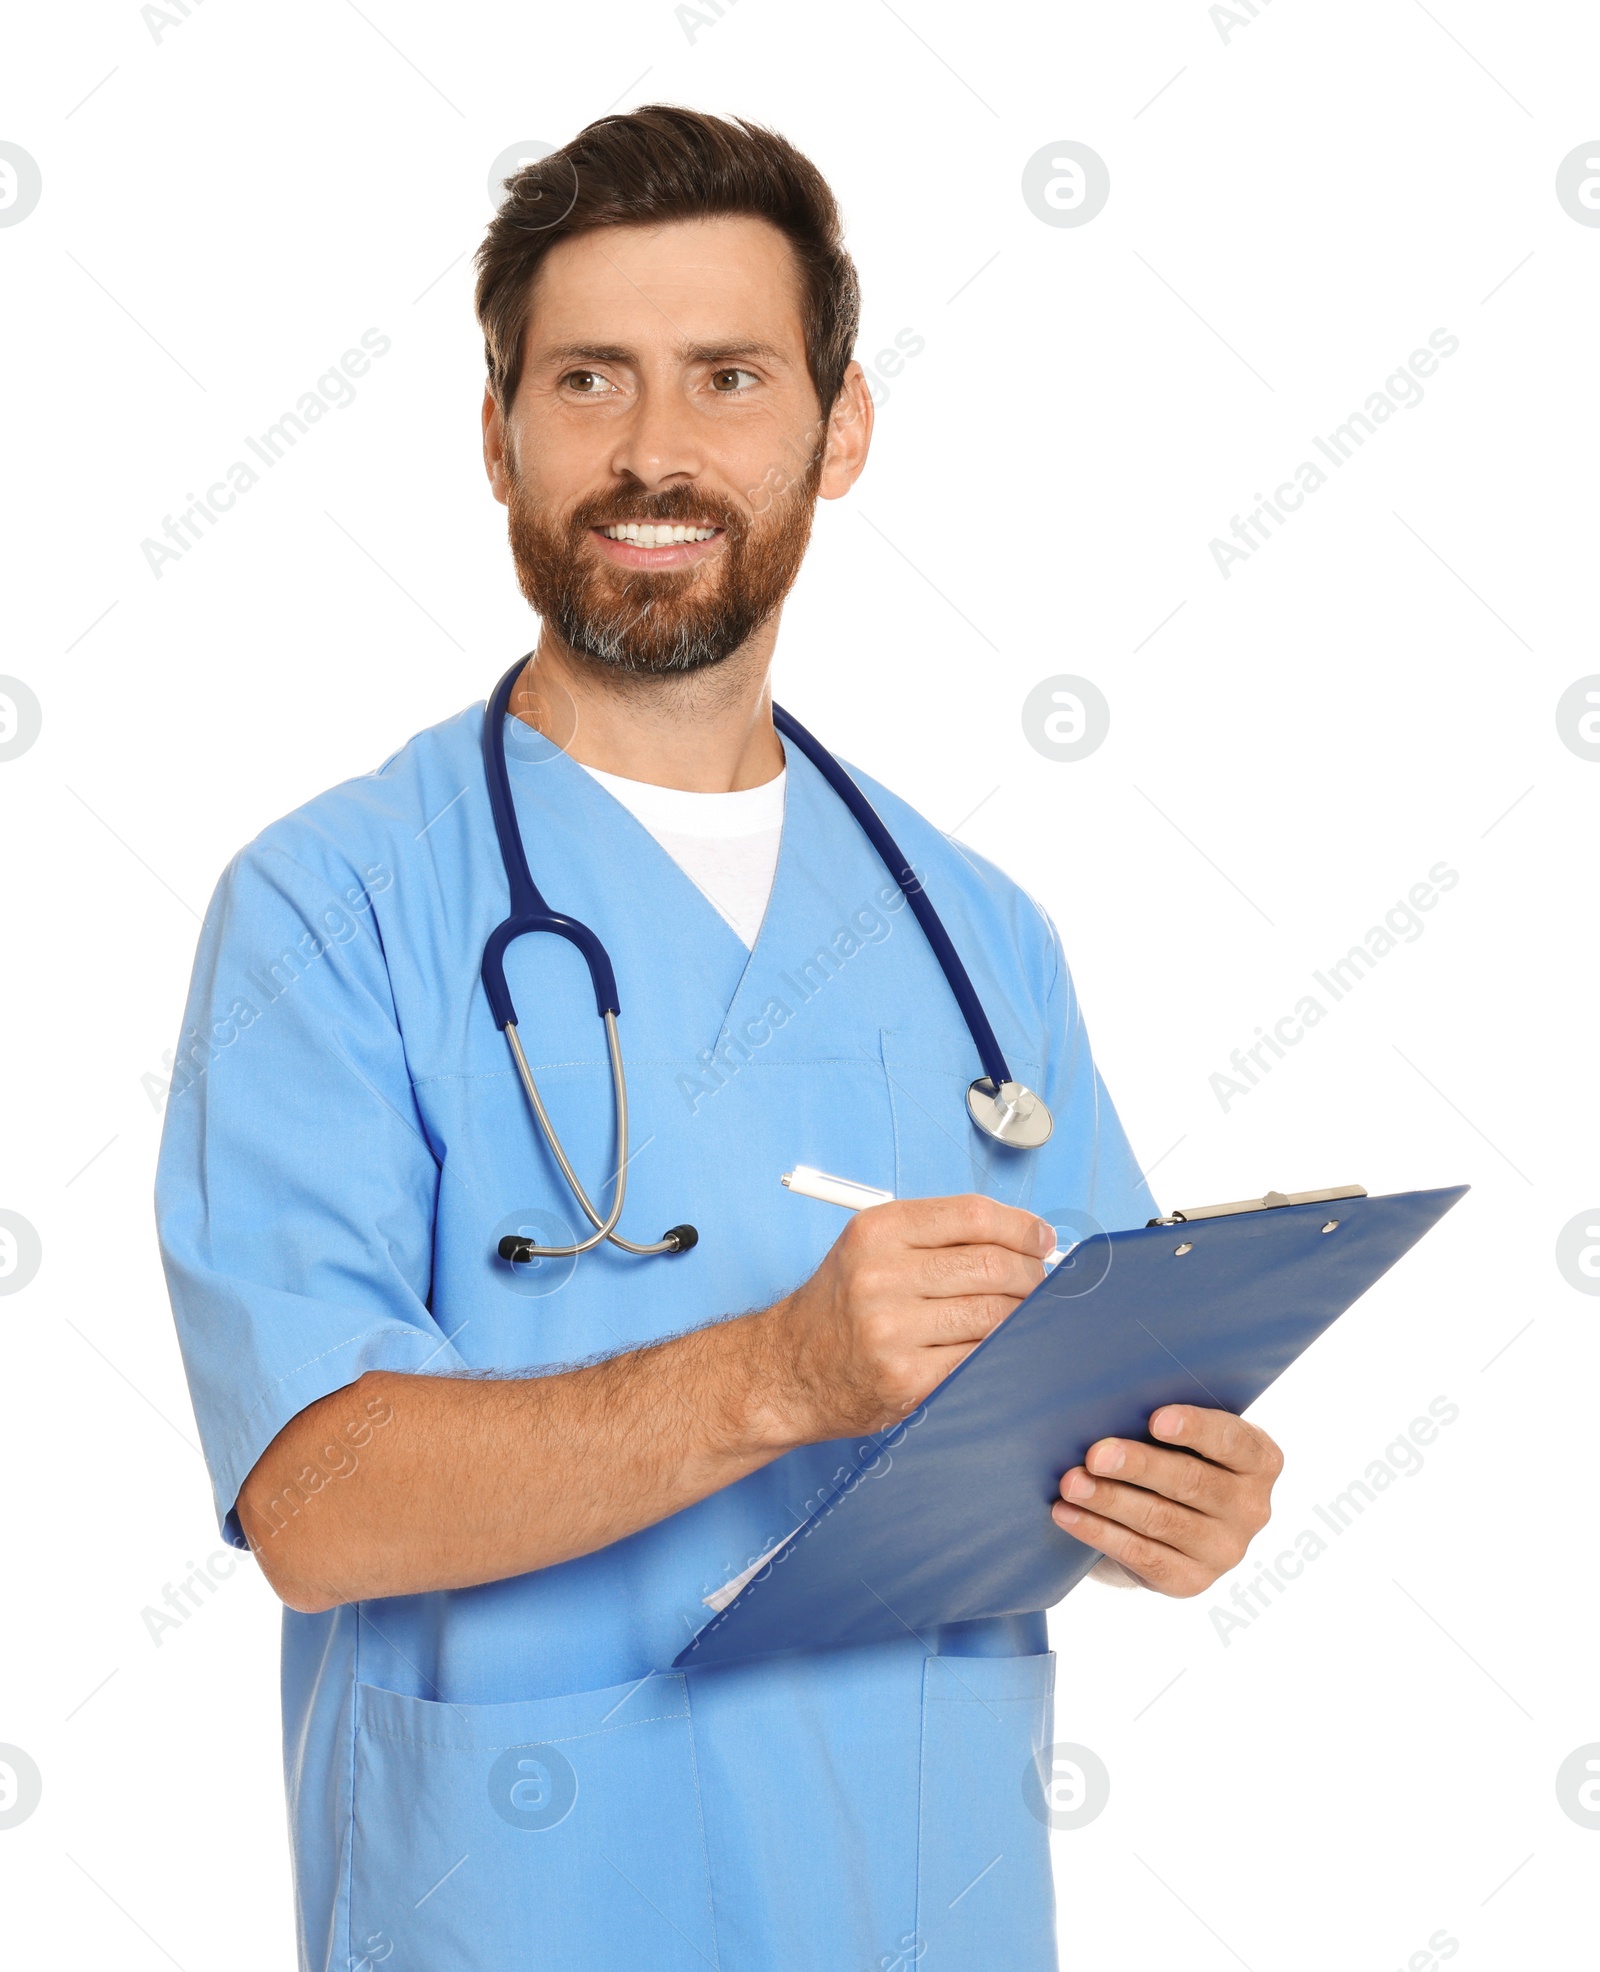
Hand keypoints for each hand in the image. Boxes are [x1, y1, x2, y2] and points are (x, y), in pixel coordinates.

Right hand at [760, 1194, 1052, 1445]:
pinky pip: (979, 1357)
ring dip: (1023, 1315)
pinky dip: (1003, 1350)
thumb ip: (937, 1238)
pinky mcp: (906, 1378)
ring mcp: (892, 1330)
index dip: (1020, 1227)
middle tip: (1039, 1285)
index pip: (973, 1216)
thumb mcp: (870, 1251)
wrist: (786, 1371)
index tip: (1041, 1240)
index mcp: (876, 1232)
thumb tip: (1023, 1241)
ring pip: (994, 1313)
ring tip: (1023, 1316)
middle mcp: (880, 1276)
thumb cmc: (839, 1308)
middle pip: (991, 1264)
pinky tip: (1003, 1346)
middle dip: (1031, 1275)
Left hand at [1052, 1405, 1282, 1595]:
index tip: (1155, 1420)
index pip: (1232, 1441)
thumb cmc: (1173, 1455)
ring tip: (1071, 1483)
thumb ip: (1166, 1422)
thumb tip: (1112, 1404)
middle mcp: (1251, 1509)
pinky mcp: (1191, 1581)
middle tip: (1095, 1455)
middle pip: (1191, 1482)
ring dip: (1110, 1500)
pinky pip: (1141, 1555)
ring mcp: (1225, 1551)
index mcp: (1260, 1461)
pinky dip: (1099, 1532)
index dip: (1195, 1429)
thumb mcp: (1184, 1436)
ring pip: (1161, 1520)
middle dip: (1138, 1466)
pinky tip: (1068, 1515)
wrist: (1169, 1521)